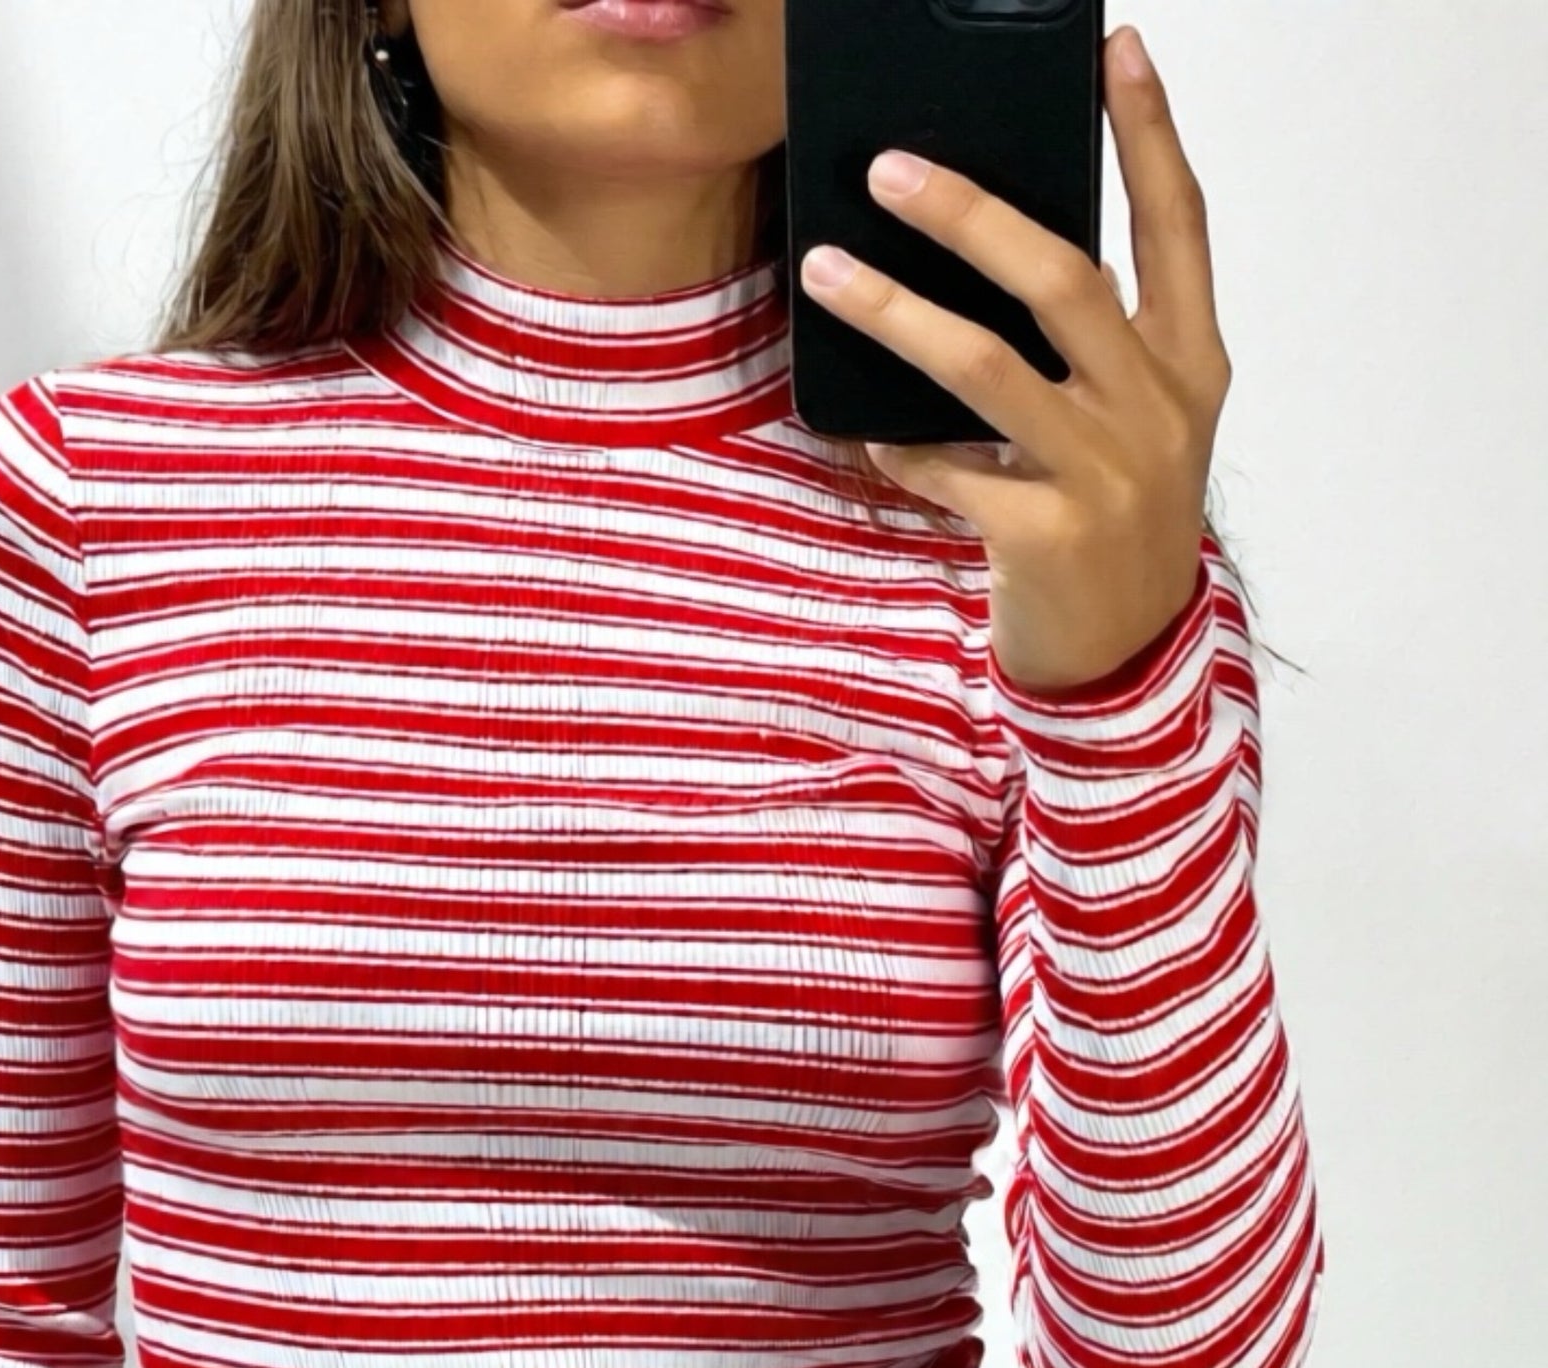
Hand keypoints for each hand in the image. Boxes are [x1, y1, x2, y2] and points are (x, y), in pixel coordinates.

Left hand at [797, 23, 1231, 695]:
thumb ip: (1093, 347)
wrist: (1127, 658)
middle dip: (973, 216)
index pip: (1178, 224)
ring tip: (827, 273)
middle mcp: (1158, 411)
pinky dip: (903, 448)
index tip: (1114, 49)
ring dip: (899, 314)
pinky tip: (866, 433)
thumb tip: (993, 252)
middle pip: (1064, 280)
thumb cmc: (1115, 522)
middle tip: (891, 171)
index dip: (1150, 133)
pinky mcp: (1047, 538)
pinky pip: (954, 471)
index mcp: (1190, 365)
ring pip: (991, 368)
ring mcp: (1106, 477)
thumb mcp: (1135, 424)